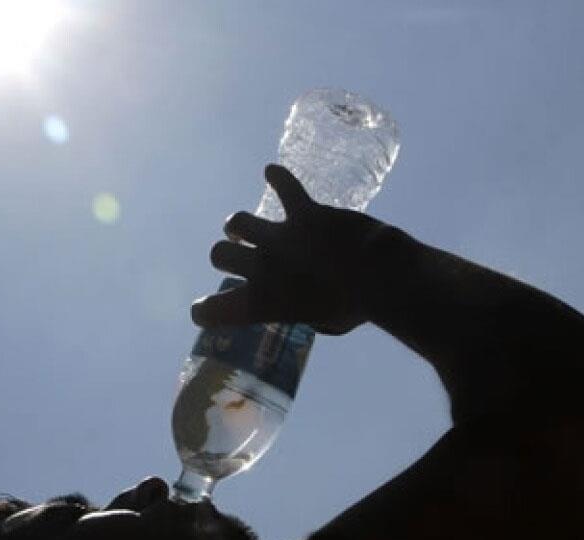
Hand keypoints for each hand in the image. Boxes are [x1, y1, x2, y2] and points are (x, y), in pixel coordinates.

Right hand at [190, 164, 386, 334]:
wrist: (379, 276)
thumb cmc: (356, 308)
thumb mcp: (325, 324)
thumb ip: (308, 315)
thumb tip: (313, 311)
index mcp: (264, 303)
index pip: (212, 311)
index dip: (205, 311)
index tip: (205, 311)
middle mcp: (262, 268)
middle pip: (219, 255)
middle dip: (226, 257)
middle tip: (239, 260)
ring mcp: (279, 237)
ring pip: (237, 222)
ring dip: (239, 226)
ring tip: (244, 228)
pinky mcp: (304, 213)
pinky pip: (285, 186)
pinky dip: (278, 178)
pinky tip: (271, 172)